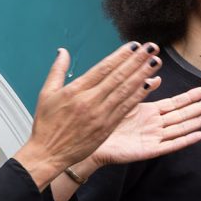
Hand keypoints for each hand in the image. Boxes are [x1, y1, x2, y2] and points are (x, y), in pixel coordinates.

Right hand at [11, 42, 159, 187]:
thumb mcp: (46, 94)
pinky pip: (126, 108)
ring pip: (125, 91)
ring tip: (155, 62)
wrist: (48, 154)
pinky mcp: (106, 128)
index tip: (134, 45)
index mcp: (75, 91)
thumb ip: (57, 70)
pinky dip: (139, 96)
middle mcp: (90, 101)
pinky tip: (149, 85)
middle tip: (152, 48)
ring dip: (143, 75)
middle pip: (118, 76)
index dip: (121, 55)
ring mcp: (100, 115)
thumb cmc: (46, 125)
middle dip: (137, 61)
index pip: (103, 68)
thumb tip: (63, 51)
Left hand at [84, 86, 200, 170]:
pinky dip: (185, 140)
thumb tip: (156, 77)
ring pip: (181, 128)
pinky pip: (170, 145)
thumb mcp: (124, 102)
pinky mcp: (149, 150)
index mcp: (149, 112)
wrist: (91, 142)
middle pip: (183, 114)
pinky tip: (199, 135)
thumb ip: (140, 90)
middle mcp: (155, 125)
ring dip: (198, 122)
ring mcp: (154, 138)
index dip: (190, 97)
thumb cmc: (104, 122)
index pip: (174, 103)